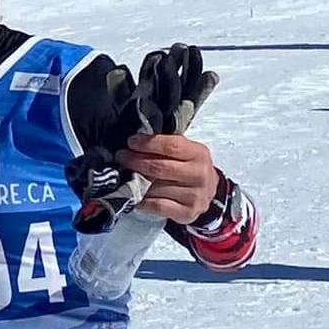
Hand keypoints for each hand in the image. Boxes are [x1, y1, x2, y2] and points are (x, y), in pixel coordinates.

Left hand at [67, 44, 217, 232]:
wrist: (209, 194)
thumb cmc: (189, 166)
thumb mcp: (185, 149)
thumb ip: (166, 139)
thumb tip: (137, 115)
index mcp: (198, 152)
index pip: (170, 145)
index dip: (147, 143)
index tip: (129, 141)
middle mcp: (199, 173)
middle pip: (159, 167)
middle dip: (134, 161)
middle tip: (119, 157)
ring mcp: (194, 195)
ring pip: (155, 188)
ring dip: (134, 181)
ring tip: (121, 174)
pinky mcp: (187, 213)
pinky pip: (157, 207)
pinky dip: (141, 201)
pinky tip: (131, 195)